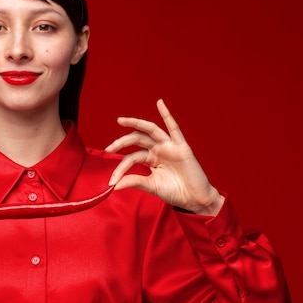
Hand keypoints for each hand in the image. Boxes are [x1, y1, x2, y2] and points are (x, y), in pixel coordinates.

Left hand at [105, 99, 224, 214]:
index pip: (130, 158)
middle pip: (136, 139)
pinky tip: (160, 103)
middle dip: (121, 142)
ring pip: (150, 130)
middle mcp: (158, 149)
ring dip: (135, 123)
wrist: (194, 198)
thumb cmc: (175, 191)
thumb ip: (134, 182)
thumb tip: (114, 185)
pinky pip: (174, 128)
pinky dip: (167, 115)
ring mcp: (169, 146)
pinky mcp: (181, 146)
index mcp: (150, 158)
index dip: (120, 169)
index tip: (112, 182)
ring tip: (120, 120)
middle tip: (108, 149)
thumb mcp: (151, 186)